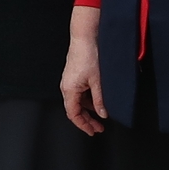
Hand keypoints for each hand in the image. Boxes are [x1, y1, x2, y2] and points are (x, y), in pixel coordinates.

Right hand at [60, 5, 105, 135]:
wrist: (84, 37)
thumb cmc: (89, 55)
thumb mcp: (98, 81)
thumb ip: (100, 99)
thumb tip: (102, 113)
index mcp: (69, 90)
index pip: (73, 114)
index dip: (83, 125)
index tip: (92, 131)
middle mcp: (66, 87)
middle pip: (74, 110)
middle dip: (86, 120)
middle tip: (98, 128)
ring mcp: (69, 82)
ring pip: (77, 102)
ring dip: (88, 110)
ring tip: (100, 116)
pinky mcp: (73, 76)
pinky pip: (79, 93)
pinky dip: (87, 100)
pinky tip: (97, 101)